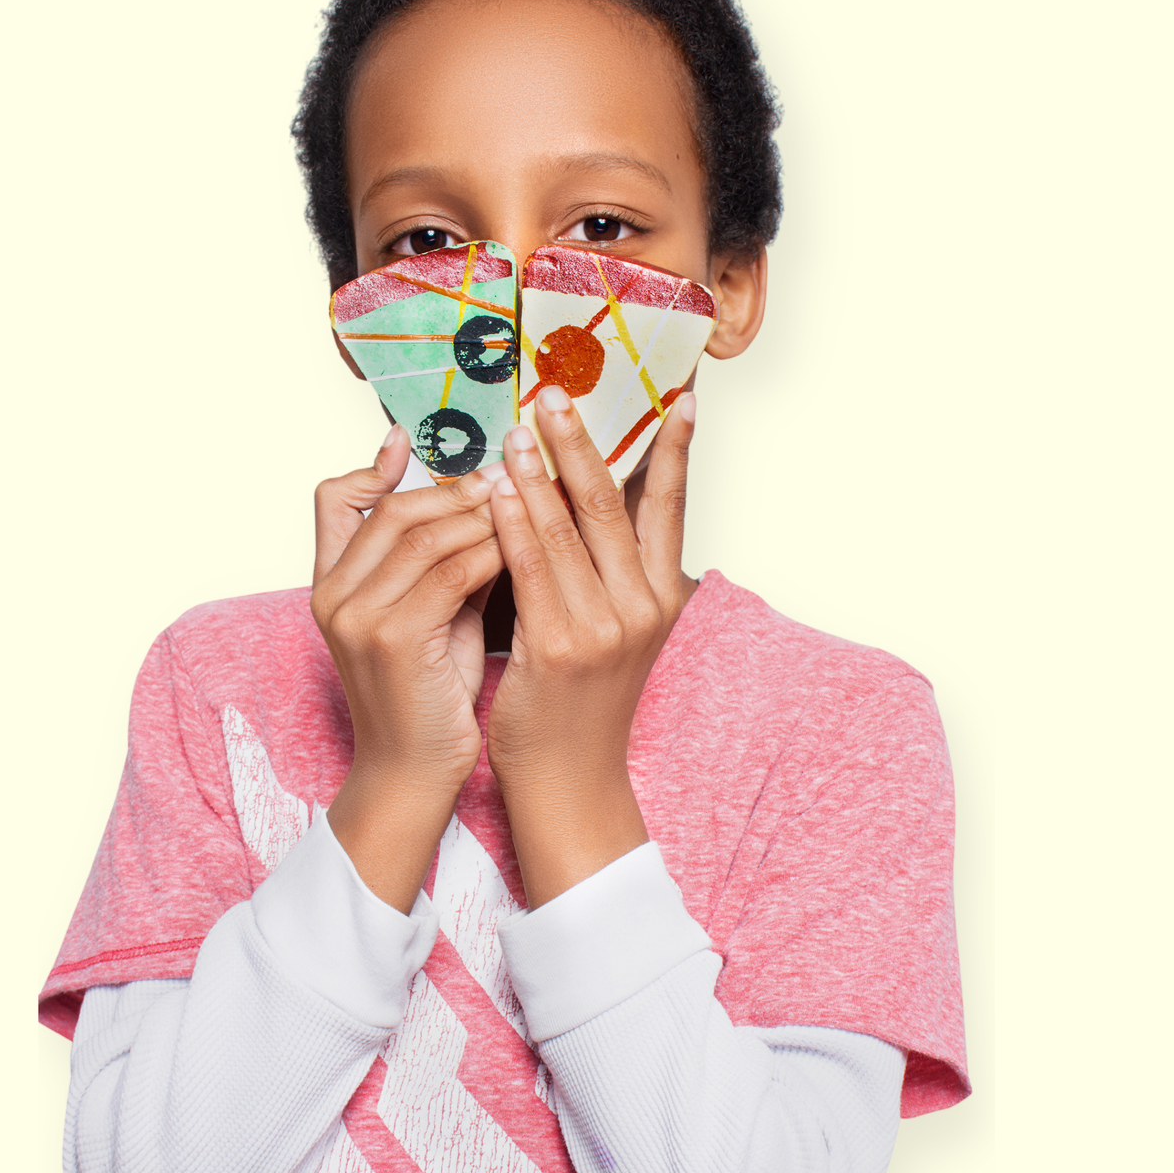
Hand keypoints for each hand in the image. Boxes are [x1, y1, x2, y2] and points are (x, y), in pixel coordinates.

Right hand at [311, 425, 504, 909]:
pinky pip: (449, 571)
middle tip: (507, 473)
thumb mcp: (432, 616)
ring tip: (522, 499)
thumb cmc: (431, 695)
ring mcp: (356, 615)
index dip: (372, 467)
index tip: (409, 442)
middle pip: (392, 509)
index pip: (334, 501)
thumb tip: (493, 504)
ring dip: (479, 513)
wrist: (413, 773)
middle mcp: (333, 594)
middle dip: (454, 488)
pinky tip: (520, 545)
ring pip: (423, 534)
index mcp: (331, 585)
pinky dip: (488, 551)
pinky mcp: (391, 636)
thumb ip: (446, 563)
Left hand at [485, 385, 697, 907]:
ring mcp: (604, 627)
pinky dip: (513, 523)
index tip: (676, 395)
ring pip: (568, 528)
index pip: (670, 506)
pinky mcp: (560, 646)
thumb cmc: (583, 700)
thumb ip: (611, 570)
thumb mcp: (616, 631)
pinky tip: (496, 491)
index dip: (673, 449)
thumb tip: (593, 501)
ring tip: (519, 429)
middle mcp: (643, 606)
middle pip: (614, 504)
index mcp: (662, 596)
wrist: (570, 779)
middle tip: (558, 393)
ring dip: (540, 472)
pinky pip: (531, 568)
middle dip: (584, 443)